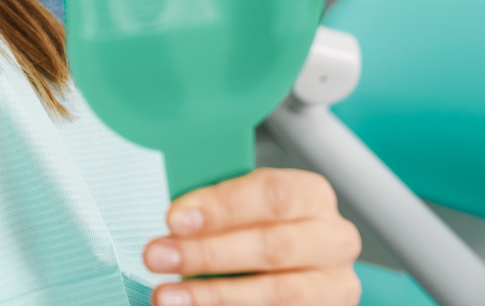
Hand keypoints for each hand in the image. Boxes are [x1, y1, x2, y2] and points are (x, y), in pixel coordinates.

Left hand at [143, 168, 360, 305]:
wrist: (292, 266)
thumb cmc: (256, 225)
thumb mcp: (242, 204)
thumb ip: (216, 206)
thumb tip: (171, 217)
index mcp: (311, 195)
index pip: (271, 194)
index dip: (221, 207)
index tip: (173, 219)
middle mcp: (333, 240)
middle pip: (271, 246)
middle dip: (207, 253)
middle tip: (155, 256)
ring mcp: (333, 286)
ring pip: (275, 294)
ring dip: (213, 295)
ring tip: (166, 296)